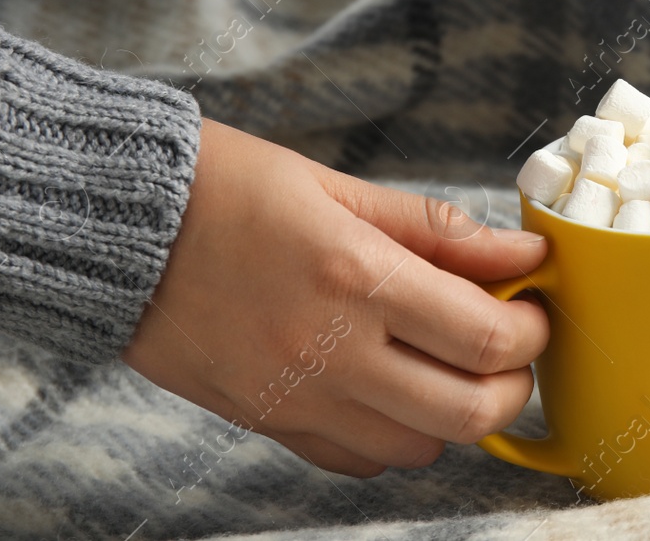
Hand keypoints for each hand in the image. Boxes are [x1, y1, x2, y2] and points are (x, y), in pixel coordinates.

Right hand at [122, 118, 549, 476]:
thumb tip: (520, 254)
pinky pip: (356, 462)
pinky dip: (394, 438)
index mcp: (354, 277)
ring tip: (449, 363)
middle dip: (512, 385)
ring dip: (455, 414)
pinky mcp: (266, 421)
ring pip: (418, 448)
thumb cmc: (226, 188)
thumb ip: (436, 230)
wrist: (116, 228)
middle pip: (467, 412)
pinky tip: (391, 388)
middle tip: (510, 347)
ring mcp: (295, 396)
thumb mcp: (338, 186)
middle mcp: (329, 350)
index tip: (533, 308)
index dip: (530, 330)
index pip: (483, 337)